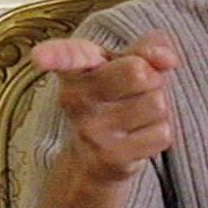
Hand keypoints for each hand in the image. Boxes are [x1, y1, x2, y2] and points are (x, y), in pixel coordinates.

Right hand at [31, 30, 180, 183]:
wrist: (94, 157)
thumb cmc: (116, 96)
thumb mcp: (127, 63)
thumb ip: (148, 49)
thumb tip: (168, 59)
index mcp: (78, 69)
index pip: (70, 56)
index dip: (56, 54)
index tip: (39, 56)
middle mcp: (76, 99)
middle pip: (138, 72)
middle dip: (153, 78)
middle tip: (139, 89)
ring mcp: (91, 131)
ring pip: (157, 103)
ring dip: (159, 109)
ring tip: (137, 115)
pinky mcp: (110, 156)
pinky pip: (162, 133)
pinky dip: (160, 134)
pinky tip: (138, 137)